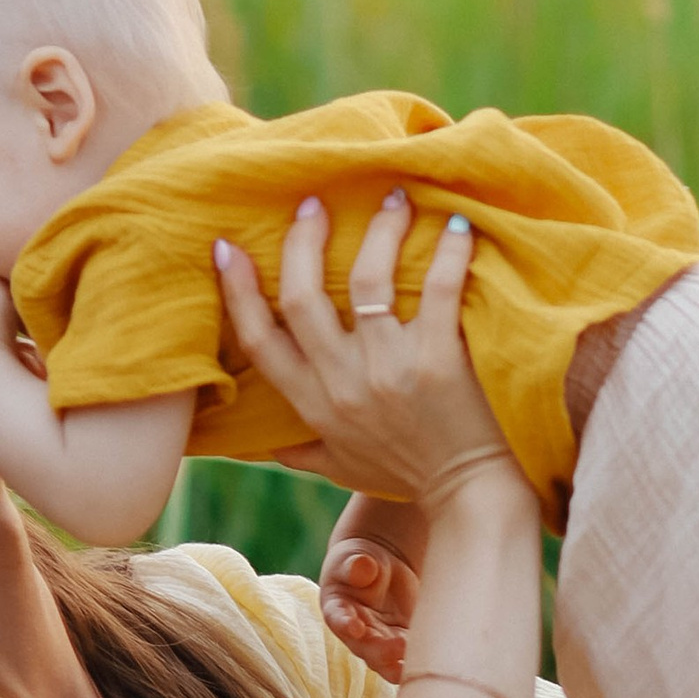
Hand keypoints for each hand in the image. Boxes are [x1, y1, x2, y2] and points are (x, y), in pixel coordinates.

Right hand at [214, 190, 522, 515]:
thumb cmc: (409, 477)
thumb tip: (267, 444)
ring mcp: (391, 370)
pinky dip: (447, 250)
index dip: (237, 290)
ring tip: (391, 197)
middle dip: (302, 241)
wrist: (471, 500)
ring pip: (367, 278)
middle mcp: (343, 384)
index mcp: (314, 404)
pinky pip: (438, 287)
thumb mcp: (343, 467)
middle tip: (314, 202)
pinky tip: (453, 224)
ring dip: (378, 229)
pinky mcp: (440, 360)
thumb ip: (302, 450)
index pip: (260, 340)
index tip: (227, 247)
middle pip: (302, 298)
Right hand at [322, 521, 421, 677]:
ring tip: (418, 662)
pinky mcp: (402, 642)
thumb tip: (365, 567)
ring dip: (402, 664)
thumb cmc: (359, 564)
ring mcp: (381, 642)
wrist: (378, 570)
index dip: (346, 624)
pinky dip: (421, 659)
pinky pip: (411, 656)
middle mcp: (357, 634)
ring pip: (389, 662)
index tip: (355, 627)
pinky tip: (436, 657)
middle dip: (382, 652)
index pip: (339, 619)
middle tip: (400, 647)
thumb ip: (355, 566)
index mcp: (338, 610)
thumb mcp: (354, 559)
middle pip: (367, 649)